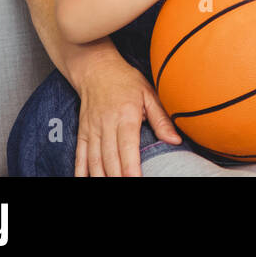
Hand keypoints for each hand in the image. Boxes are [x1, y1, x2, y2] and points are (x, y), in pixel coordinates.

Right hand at [71, 51, 179, 176]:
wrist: (97, 69)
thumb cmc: (126, 81)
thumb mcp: (149, 94)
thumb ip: (161, 119)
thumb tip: (175, 140)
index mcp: (126, 115)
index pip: (128, 146)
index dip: (131, 167)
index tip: (136, 180)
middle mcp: (106, 124)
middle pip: (110, 158)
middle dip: (117, 177)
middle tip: (126, 187)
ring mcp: (92, 129)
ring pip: (95, 159)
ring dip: (100, 176)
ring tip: (109, 187)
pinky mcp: (82, 132)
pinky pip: (80, 155)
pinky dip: (81, 170)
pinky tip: (84, 180)